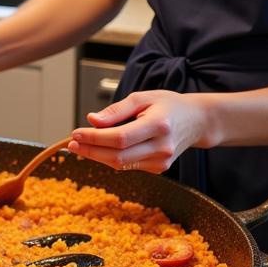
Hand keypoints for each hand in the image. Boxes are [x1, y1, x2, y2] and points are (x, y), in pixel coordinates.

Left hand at [66, 90, 210, 171]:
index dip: (95, 138)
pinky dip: (111, 158)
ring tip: (80, 146)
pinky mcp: (159, 169)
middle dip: (91, 151)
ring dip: (97, 156)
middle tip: (71, 143)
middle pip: (118, 156)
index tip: (76, 134)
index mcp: (159, 125)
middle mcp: (162, 147)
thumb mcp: (142, 97)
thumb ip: (116, 110)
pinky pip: (128, 165)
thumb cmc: (168, 105)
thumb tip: (92, 120)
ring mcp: (162, 161)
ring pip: (121, 164)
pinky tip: (99, 149)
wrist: (196, 121)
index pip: (120, 138)